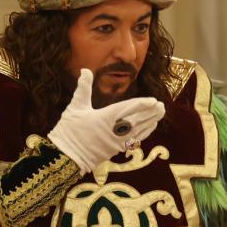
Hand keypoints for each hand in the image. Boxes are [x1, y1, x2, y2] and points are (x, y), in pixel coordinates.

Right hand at [47, 69, 164, 172]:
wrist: (65, 156)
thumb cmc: (69, 130)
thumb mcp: (75, 106)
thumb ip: (83, 88)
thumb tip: (85, 70)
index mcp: (104, 118)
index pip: (128, 109)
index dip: (142, 105)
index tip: (153, 101)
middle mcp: (114, 130)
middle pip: (137, 120)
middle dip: (150, 113)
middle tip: (162, 106)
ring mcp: (116, 141)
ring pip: (138, 130)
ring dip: (150, 122)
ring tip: (161, 114)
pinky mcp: (115, 150)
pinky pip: (134, 140)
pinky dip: (144, 133)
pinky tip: (151, 127)